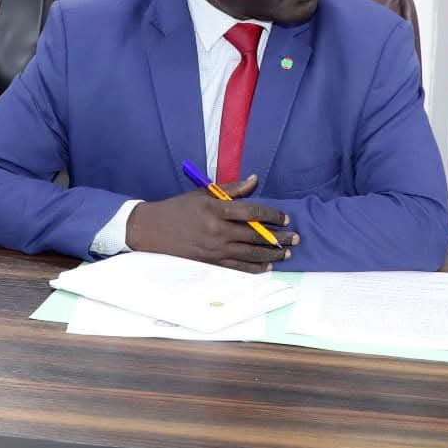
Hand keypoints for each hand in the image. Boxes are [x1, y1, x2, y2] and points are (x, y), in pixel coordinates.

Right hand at [124, 175, 298, 272]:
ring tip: (286, 253)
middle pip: (256, 236)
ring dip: (272, 254)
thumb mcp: (202, 193)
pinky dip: (255, 268)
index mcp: (215, 209)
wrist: (151, 230)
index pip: (251, 212)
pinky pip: (238, 267)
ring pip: (251, 254)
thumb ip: (230, 189)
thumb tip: (254, 179)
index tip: (285, 218)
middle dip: (279, 238)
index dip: (272, 216)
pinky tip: (267, 266)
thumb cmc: (177, 208)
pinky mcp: (210, 262)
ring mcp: (214, 249)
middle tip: (296, 238)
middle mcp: (217, 230)